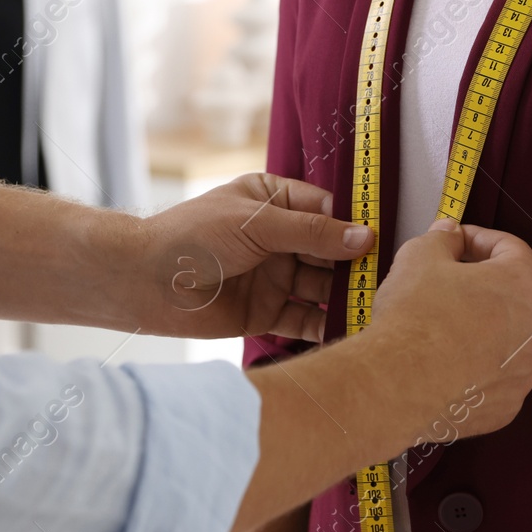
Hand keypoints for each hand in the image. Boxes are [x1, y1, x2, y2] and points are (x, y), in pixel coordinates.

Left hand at [137, 173, 371, 340]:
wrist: (145, 282)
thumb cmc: (193, 236)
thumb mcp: (258, 223)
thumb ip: (313, 232)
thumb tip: (365, 236)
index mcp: (273, 200)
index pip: (326, 210)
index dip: (353, 225)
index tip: (382, 240)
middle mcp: (278, 238)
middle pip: (329, 251)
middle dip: (354, 265)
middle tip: (386, 279)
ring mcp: (274, 276)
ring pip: (321, 287)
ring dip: (344, 296)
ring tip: (374, 308)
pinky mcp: (266, 312)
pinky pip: (304, 318)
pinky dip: (324, 325)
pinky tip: (347, 331)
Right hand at [228, 219, 531, 531]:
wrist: (395, 384)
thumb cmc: (413, 321)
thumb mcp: (420, 256)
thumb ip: (443, 238)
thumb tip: (449, 235)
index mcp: (523, 285)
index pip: (512, 249)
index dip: (480, 239)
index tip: (459, 241)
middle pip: (512, 296)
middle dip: (480, 286)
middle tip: (446, 283)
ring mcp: (523, 372)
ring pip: (505, 340)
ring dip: (480, 329)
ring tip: (441, 328)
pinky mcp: (506, 406)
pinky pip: (494, 378)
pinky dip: (475, 369)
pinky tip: (444, 363)